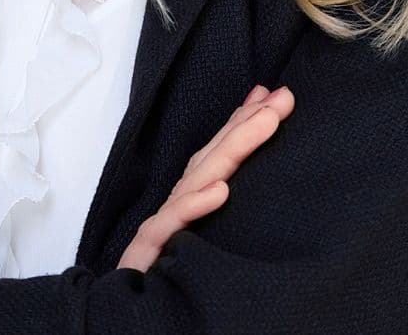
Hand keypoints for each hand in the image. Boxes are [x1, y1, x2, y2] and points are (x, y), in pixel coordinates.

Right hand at [117, 83, 294, 271]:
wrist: (125, 319)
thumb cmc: (163, 279)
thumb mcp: (200, 243)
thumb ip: (213, 204)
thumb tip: (242, 183)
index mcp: (189, 204)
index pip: (218, 155)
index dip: (243, 123)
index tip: (273, 95)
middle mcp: (175, 208)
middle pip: (212, 157)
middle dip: (247, 124)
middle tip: (281, 98)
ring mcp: (161, 227)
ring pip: (196, 179)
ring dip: (233, 148)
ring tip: (265, 122)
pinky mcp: (147, 252)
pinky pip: (171, 225)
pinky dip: (194, 205)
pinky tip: (220, 191)